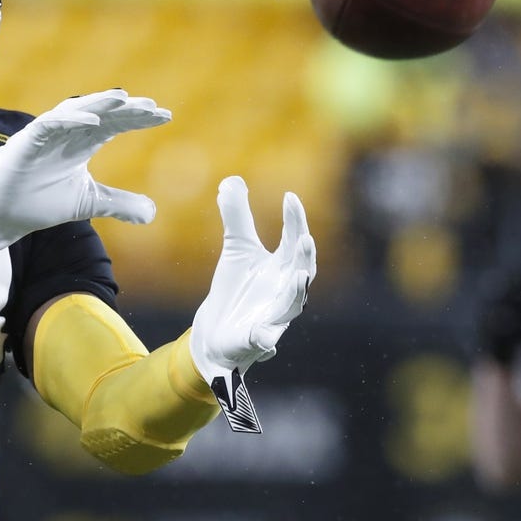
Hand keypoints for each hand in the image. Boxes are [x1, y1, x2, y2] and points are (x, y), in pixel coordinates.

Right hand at [0, 89, 169, 253]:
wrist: (1, 216)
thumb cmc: (39, 201)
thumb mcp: (88, 202)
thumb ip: (118, 203)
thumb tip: (153, 213)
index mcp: (81, 144)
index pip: (115, 123)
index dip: (138, 118)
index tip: (165, 116)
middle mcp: (66, 133)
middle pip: (101, 113)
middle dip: (127, 108)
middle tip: (154, 107)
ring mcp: (46, 135)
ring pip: (77, 111)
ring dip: (99, 104)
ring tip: (124, 99)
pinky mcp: (27, 141)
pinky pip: (50, 124)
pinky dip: (70, 119)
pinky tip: (93, 120)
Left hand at [190, 176, 315, 431]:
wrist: (215, 330)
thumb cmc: (235, 289)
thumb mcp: (236, 248)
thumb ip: (237, 216)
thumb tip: (232, 180)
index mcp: (282, 267)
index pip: (294, 240)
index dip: (295, 220)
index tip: (290, 197)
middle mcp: (284, 291)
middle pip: (302, 272)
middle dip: (305, 257)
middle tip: (305, 239)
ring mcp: (274, 317)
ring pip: (291, 306)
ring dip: (295, 292)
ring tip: (298, 276)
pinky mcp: (258, 340)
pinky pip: (266, 340)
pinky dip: (267, 338)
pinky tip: (265, 336)